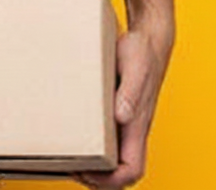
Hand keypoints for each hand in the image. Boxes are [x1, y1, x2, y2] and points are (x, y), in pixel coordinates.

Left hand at [76, 27, 171, 187]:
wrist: (148, 39)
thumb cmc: (142, 53)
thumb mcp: (134, 69)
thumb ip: (129, 93)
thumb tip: (122, 117)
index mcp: (139, 124)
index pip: (133, 169)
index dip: (112, 180)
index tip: (88, 173)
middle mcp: (133, 127)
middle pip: (121, 170)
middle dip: (98, 178)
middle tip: (71, 169)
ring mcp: (126, 121)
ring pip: (114, 156)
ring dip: (94, 165)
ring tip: (68, 159)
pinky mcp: (118, 110)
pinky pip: (107, 137)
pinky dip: (92, 145)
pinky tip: (73, 136)